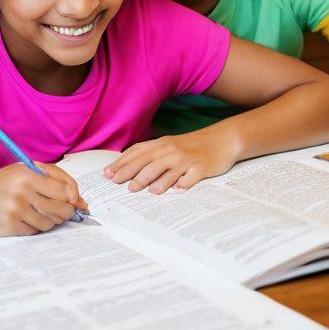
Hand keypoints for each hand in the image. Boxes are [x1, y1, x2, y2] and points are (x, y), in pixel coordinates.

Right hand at [0, 163, 87, 235]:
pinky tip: (23, 219)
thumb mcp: (22, 171)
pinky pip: (35, 231)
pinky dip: (34, 227)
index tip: (75, 201)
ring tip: (35, 212)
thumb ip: (51, 180)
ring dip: (49, 220)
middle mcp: (23, 190)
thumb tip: (80, 202)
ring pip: (50, 222)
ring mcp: (16, 210)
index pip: (66, 188)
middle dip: (66, 212)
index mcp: (28, 173)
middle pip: (62, 208)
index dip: (74, 197)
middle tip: (58, 210)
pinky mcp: (9, 227)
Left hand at [103, 126, 240, 194]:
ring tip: (145, 190)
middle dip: (132, 171)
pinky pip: (191, 176)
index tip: (107, 174)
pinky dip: (184, 183)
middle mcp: (171, 150)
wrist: (221, 139)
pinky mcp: (201, 167)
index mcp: (161, 145)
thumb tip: (127, 169)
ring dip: (156, 179)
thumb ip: (150, 156)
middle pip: (149, 161)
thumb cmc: (190, 147)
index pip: (137, 153)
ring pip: (168, 168)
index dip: (122, 163)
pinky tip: (178, 190)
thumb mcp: (168, 147)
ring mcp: (187, 158)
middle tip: (118, 182)